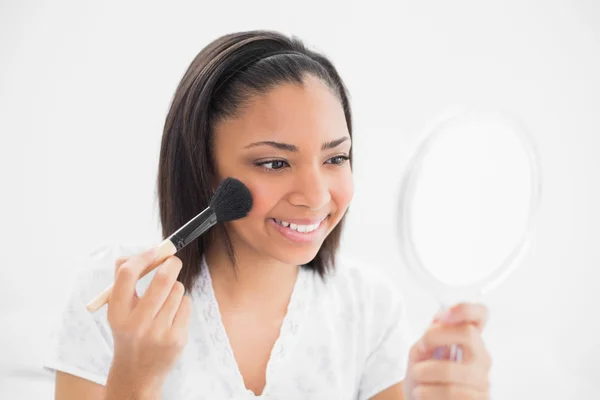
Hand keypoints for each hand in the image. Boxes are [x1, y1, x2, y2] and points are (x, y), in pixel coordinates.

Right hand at [105, 249, 191, 396]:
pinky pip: (186, 304)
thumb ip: (124, 280)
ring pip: (177, 290)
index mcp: (117, 313)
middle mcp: (136, 324)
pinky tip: (173, 315)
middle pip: (162, 280)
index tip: (154, 251)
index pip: (127, 275)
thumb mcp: (119, 310)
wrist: (137, 373)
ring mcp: (158, 332)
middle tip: (172, 261)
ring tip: (167, 300)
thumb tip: (141, 252)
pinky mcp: (176, 338)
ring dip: (175, 288)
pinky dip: (182, 303)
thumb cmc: (129, 332)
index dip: (142, 258)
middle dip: (171, 264)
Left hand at [403, 303, 491, 399]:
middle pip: (467, 333)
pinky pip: (451, 393)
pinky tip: (422, 393)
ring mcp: (483, 380)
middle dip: (435, 336)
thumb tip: (438, 323)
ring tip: (417, 377)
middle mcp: (481, 357)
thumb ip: (430, 335)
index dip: (465, 309)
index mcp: (468, 340)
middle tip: (420, 348)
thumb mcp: (421, 351)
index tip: (443, 315)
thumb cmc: (423, 375)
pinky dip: (428, 392)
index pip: (480, 315)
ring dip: (424, 372)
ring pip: (450, 369)